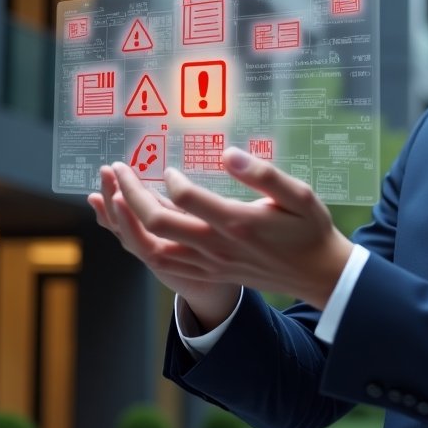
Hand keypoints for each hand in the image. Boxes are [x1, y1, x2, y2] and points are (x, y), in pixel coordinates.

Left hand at [92, 148, 352, 313]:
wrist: (317, 274)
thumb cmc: (310, 230)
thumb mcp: (300, 195)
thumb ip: (264, 173)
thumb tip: (229, 154)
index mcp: (238, 222)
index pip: (187, 198)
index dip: (170, 179)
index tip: (169, 168)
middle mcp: (218, 246)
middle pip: (157, 223)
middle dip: (130, 193)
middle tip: (118, 168)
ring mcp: (210, 264)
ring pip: (151, 248)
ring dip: (124, 221)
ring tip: (110, 194)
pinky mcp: (208, 274)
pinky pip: (162, 263)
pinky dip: (137, 244)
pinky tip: (128, 227)